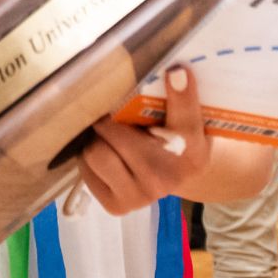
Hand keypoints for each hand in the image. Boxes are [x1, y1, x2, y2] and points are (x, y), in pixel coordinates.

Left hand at [75, 65, 209, 214]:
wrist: (181, 176)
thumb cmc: (181, 138)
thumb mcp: (190, 118)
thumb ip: (181, 99)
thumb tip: (175, 70)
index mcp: (192, 149)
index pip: (185, 114)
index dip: (179, 91)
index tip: (176, 71)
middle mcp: (166, 178)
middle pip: (114, 133)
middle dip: (108, 122)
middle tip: (113, 116)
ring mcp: (139, 197)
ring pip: (95, 153)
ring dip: (97, 140)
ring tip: (110, 137)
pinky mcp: (117, 207)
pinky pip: (86, 171)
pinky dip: (91, 158)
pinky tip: (109, 154)